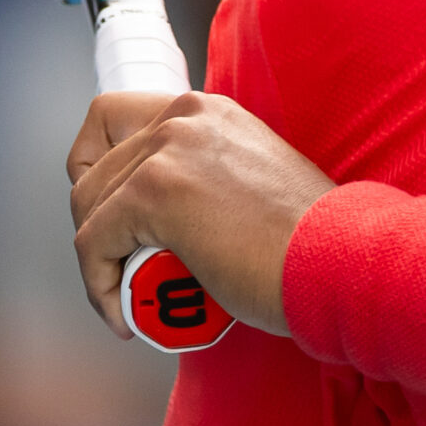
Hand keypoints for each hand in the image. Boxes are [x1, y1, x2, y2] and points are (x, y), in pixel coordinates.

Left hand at [67, 91, 335, 339]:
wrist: (338, 255)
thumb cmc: (309, 238)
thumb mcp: (252, 180)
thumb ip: (211, 175)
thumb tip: (175, 211)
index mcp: (208, 110)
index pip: (111, 117)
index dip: (94, 165)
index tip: (106, 208)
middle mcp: (184, 116)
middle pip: (91, 167)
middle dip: (95, 223)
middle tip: (123, 263)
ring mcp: (167, 150)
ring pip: (86, 208)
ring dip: (98, 260)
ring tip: (132, 296)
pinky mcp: (154, 192)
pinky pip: (91, 245)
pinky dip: (99, 286)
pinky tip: (126, 315)